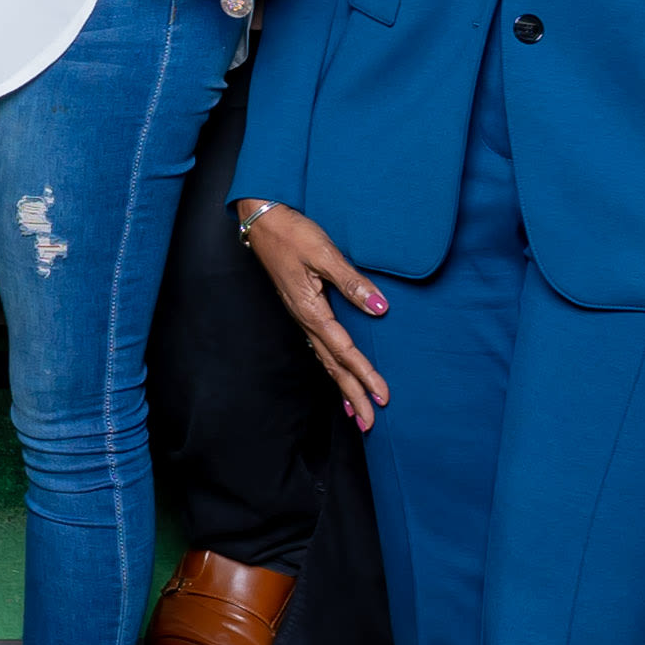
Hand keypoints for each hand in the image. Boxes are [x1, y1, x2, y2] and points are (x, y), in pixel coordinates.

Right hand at [237, 199, 391, 424]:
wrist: (261, 220)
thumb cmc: (292, 232)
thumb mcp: (324, 253)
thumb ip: (351, 281)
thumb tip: (379, 307)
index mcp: (311, 309)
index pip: (344, 351)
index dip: (364, 375)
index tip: (382, 396)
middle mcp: (305, 319)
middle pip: (332, 366)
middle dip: (352, 396)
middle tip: (370, 424)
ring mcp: (301, 316)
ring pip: (324, 361)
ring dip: (342, 388)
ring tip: (356, 413)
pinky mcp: (302, 309)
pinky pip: (319, 347)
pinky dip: (331, 368)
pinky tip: (337, 375)